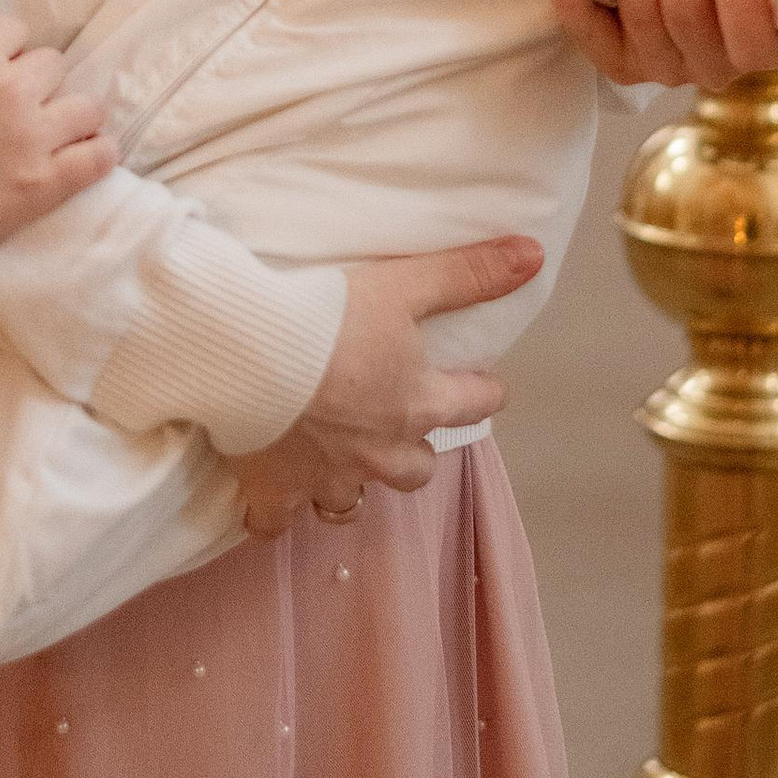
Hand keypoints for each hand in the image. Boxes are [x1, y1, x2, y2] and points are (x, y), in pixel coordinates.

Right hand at [0, 0, 114, 284]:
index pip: (14, 31)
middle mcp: (10, 88)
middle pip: (51, 66)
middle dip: (32, 79)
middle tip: (9, 105)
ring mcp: (31, 138)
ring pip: (84, 107)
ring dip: (70, 112)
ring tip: (53, 127)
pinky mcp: (42, 185)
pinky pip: (96, 159)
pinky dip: (99, 152)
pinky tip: (90, 152)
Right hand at [226, 235, 541, 536]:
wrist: (245, 354)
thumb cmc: (324, 316)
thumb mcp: (401, 284)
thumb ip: (466, 274)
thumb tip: (532, 255)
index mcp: (416, 403)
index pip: (473, 404)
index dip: (481, 391)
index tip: (481, 383)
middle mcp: (380, 451)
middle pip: (416, 470)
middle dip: (414, 451)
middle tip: (398, 425)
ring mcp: (327, 477)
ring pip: (353, 503)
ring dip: (351, 485)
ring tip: (337, 462)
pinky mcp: (274, 491)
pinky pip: (275, 521)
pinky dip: (275, 513)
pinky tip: (269, 498)